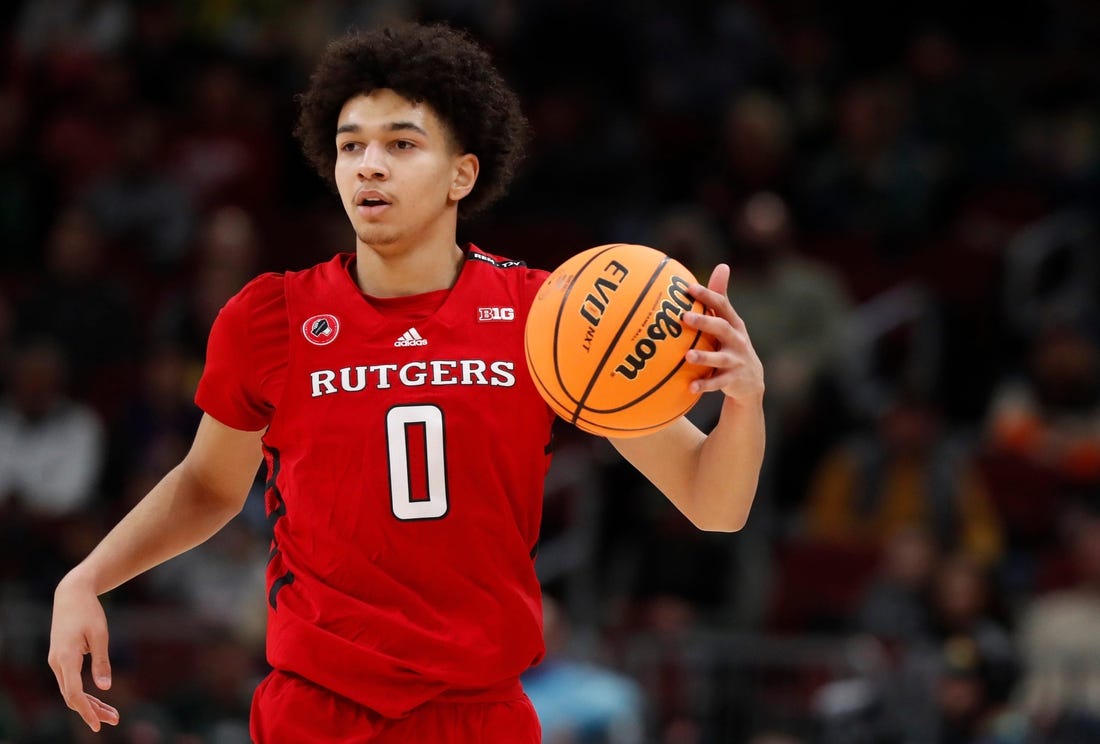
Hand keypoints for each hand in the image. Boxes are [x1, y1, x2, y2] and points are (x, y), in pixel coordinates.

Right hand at [48, 573, 119, 731]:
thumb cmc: (89, 612)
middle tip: (114, 720)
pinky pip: (70, 682)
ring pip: (70, 691)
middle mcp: (56, 663)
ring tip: (111, 714)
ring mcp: (56, 662)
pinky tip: (98, 701)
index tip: (98, 724)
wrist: (72, 594)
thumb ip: (101, 662)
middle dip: (92, 711)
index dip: (86, 710)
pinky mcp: (60, 659)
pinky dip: (83, 693)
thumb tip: (104, 688)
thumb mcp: (100, 635)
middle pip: (71, 696)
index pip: (73, 693)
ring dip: (89, 704)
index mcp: (66, 658)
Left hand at [683, 263, 764, 402]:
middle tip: (683, 317)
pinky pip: (718, 382)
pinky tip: (689, 387)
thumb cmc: (731, 343)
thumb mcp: (729, 322)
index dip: (706, 295)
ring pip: (720, 358)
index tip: (688, 287)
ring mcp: (736, 360)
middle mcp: (737, 340)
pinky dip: (705, 385)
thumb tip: (722, 265)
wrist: (750, 381)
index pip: (722, 305)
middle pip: (722, 328)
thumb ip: (720, 297)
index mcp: (734, 323)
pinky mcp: (734, 379)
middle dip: (704, 321)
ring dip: (704, 356)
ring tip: (687, 356)